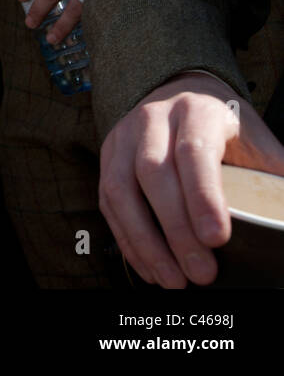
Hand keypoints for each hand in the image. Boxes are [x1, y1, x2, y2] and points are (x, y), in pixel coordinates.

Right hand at [99, 72, 283, 286]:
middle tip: (200, 272)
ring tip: (173, 280)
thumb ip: (275, 173)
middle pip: (153, 173)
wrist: (180, 96)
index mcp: (196, 110)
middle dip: (175, 228)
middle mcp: (152, 119)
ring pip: (121, 190)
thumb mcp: (256, 140)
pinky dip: (128, 241)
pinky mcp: (107, 160)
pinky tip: (150, 268)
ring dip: (145, 241)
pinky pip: (108, 204)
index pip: (194, 151)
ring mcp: (123, 139)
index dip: (203, 196)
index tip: (219, 239)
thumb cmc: (225, 129)